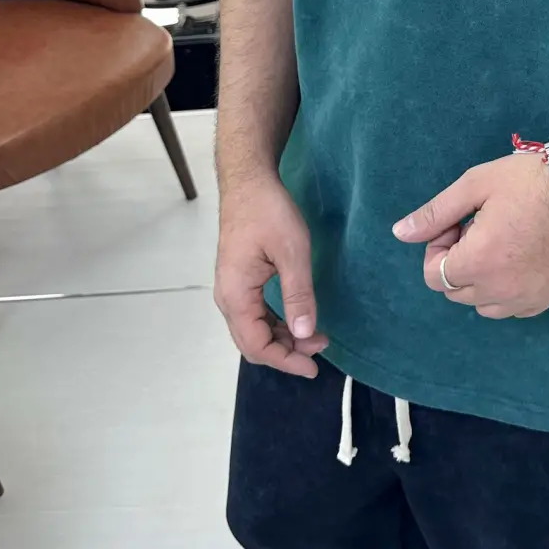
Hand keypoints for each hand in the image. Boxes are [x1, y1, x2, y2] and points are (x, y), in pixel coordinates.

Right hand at [214, 175, 327, 376]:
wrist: (249, 182)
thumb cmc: (269, 212)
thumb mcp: (292, 253)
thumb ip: (298, 295)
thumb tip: (305, 333)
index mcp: (235, 295)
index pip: (257, 345)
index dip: (286, 361)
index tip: (315, 366)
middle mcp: (228, 298)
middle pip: (252, 343)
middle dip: (286, 352)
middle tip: (320, 348)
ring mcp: (232, 289)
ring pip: (253, 330)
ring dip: (282, 339)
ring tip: (314, 336)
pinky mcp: (239, 280)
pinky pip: (254, 315)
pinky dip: (275, 324)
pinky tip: (297, 321)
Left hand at [392, 154, 548, 318]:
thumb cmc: (528, 181)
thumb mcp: (475, 186)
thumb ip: (435, 214)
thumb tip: (399, 233)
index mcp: (477, 261)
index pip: (433, 275)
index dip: (438, 248)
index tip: (458, 225)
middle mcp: (499, 289)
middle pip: (454, 291)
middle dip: (457, 262)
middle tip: (480, 229)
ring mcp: (524, 299)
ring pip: (481, 304)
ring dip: (480, 279)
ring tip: (500, 244)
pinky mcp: (545, 300)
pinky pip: (510, 308)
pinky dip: (505, 290)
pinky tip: (519, 259)